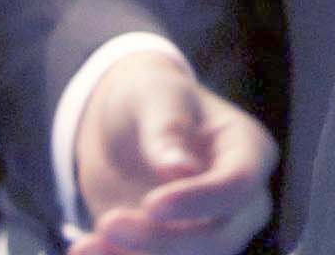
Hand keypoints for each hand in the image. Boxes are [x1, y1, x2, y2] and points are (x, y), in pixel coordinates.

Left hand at [64, 46, 276, 252]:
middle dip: (164, 240)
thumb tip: (181, 170)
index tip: (152, 205)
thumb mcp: (155, 95)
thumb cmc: (150, 99)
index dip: (199, 201)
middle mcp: (239, 202)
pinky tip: (85, 249)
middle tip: (109, 222)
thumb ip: (167, 129)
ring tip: (87, 244)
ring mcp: (209, 232)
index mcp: (248, 152)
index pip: (238, 186)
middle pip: (218, 238)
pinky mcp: (174, 250)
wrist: (122, 128)